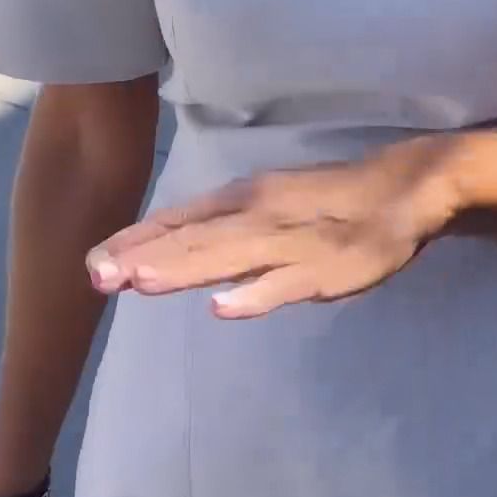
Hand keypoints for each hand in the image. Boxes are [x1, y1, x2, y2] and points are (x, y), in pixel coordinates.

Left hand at [87, 138, 454, 318]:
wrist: (405, 188)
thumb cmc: (329, 200)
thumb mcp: (268, 206)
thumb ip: (223, 230)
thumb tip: (167, 249)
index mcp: (244, 200)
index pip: (181, 221)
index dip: (138, 240)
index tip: (91, 261)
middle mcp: (260, 214)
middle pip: (195, 239)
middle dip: (145, 258)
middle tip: (96, 276)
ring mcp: (292, 241)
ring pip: (230, 257)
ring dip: (184, 269)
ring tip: (139, 281)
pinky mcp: (328, 267)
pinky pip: (288, 283)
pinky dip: (256, 295)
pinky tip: (224, 308)